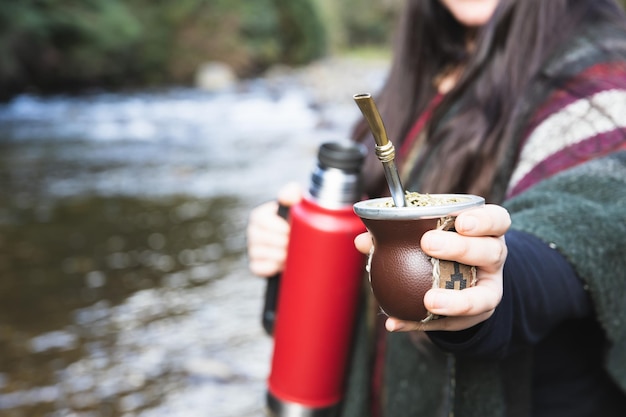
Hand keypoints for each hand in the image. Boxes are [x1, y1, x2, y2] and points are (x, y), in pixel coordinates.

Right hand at [247, 182, 301, 276]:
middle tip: (296, 243)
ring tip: (293, 253)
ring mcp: (252, 250)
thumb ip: (293, 193)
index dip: (278, 226)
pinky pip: (260, 268)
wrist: (304, 245)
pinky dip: (273, 267)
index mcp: (259, 216)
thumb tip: (288, 194)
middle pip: (262, 238)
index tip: (291, 229)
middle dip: (282, 242)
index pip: (261, 219)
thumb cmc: (299, 221)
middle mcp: (252, 232)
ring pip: (263, 253)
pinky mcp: (255, 266)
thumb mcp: (298, 205)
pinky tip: (283, 264)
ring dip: (280, 255)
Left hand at [354, 204, 509, 331]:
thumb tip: (363, 241)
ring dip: (455, 301)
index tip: (460, 222)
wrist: (463, 283)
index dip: (483, 221)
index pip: (497, 221)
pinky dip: (421, 324)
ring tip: (429, 301)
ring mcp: (488, 290)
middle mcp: (493, 259)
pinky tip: (396, 323)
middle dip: (460, 248)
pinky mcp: (475, 317)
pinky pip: (451, 324)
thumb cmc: (445, 250)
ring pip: (482, 297)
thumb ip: (397, 235)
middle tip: (428, 243)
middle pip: (490, 252)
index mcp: (486, 232)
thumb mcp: (431, 236)